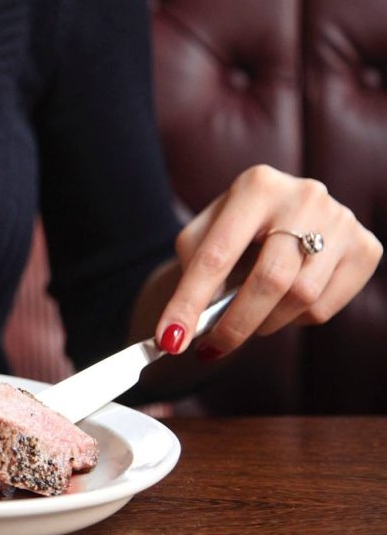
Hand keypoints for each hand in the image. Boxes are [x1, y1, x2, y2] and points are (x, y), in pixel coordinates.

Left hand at [156, 165, 382, 358]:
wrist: (277, 218)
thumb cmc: (232, 230)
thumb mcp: (204, 235)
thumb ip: (193, 272)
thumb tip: (182, 328)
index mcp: (256, 185)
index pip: (216, 255)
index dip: (190, 302)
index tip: (169, 339)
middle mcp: (305, 196)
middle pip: (269, 280)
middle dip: (234, 324)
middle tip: (209, 349)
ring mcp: (341, 220)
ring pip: (300, 297)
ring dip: (265, 322)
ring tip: (247, 318)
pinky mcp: (365, 248)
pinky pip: (324, 307)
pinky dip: (294, 319)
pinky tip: (282, 304)